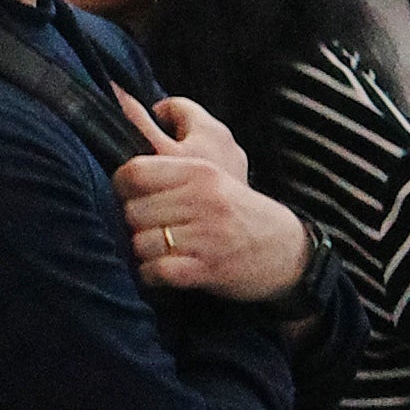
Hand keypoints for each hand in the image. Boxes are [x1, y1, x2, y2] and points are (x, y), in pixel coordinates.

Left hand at [113, 88, 314, 305]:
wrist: (287, 250)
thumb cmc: (240, 211)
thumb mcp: (216, 172)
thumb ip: (176, 156)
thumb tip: (137, 133)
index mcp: (200, 171)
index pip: (134, 172)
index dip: (122, 187)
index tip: (132, 197)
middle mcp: (202, 200)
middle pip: (132, 211)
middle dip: (136, 225)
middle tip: (152, 229)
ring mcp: (205, 236)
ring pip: (140, 244)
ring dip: (144, 253)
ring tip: (162, 250)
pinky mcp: (206, 269)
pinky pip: (155, 272)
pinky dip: (153, 275)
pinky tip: (163, 271)